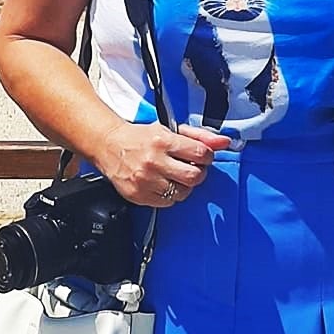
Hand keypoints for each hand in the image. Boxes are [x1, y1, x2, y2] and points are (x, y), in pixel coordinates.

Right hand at [91, 120, 232, 207]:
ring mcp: (145, 181)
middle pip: (195, 177)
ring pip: (182, 193)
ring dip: (184, 185)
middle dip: (198, 172)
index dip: (206, 156)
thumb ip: (199, 136)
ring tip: (175, 175)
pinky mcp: (138, 196)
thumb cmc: (142, 137)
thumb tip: (224, 142)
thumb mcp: (170, 130)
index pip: (200, 154)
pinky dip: (170, 195)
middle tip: (191, 167)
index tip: (202, 156)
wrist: (110, 146)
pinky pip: (167, 203)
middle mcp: (154, 161)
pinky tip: (163, 183)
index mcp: (163, 141)